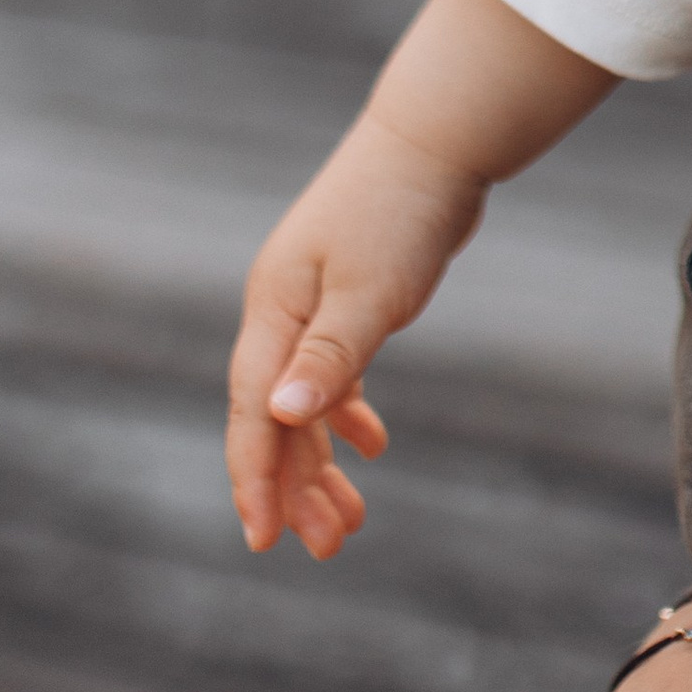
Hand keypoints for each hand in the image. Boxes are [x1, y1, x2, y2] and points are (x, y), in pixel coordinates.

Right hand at [224, 109, 481, 556]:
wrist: (438, 141)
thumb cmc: (401, 210)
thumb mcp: (369, 291)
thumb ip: (330, 355)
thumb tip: (281, 416)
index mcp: (273, 312)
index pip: (253, 412)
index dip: (254, 478)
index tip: (263, 539)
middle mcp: (282, 314)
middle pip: (276, 419)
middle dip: (295, 486)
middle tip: (325, 549)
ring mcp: (312, 307)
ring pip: (306, 403)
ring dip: (324, 461)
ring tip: (350, 522)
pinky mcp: (348, 300)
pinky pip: (335, 374)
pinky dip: (349, 414)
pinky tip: (374, 447)